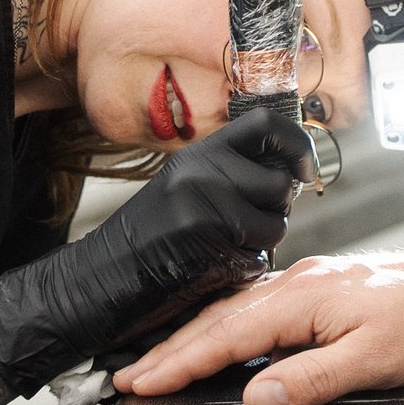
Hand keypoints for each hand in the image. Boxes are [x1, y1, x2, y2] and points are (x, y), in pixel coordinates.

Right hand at [0, 103, 314, 397]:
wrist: (98, 280)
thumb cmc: (148, 239)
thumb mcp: (185, 187)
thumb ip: (230, 173)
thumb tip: (290, 168)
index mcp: (198, 153)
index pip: (267, 124)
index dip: (297, 143)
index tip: (304, 167)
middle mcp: (203, 173)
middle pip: (280, 182)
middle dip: (279, 208)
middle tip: (252, 224)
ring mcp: (205, 209)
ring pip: (276, 224)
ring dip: (262, 243)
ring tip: (227, 248)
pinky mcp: (208, 248)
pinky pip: (256, 259)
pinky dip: (244, 269)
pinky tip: (214, 270)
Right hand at [113, 250, 403, 404]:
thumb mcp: (372, 363)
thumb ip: (311, 380)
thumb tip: (254, 397)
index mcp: (306, 296)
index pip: (227, 334)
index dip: (179, 361)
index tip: (139, 383)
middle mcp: (302, 281)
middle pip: (221, 317)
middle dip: (172, 349)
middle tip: (129, 377)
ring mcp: (313, 281)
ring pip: (238, 309)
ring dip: (196, 337)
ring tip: (161, 363)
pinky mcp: (327, 288)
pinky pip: (261, 305)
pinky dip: (229, 326)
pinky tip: (223, 340)